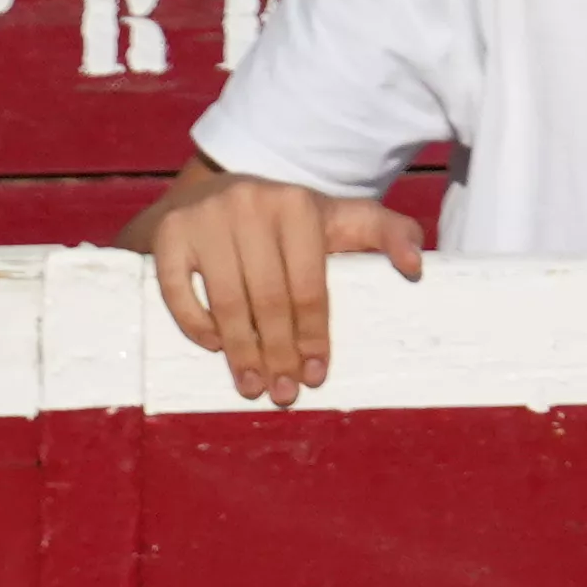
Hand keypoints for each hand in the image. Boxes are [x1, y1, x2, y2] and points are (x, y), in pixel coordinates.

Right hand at [145, 173, 422, 405]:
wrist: (204, 193)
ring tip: (253, 387)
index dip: (313, 334)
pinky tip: (214, 348)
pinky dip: (197, 325)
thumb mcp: (334, 218)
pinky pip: (180, 292)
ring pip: (228, 301)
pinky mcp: (169, 234)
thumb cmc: (280, 223)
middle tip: (284, 393)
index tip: (314, 375)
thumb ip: (382, 232)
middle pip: (269, 298)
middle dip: (279, 353)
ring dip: (242, 353)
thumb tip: (417, 266)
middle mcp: (251, 203)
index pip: (308, 283)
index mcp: (298, 203)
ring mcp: (206, 217)